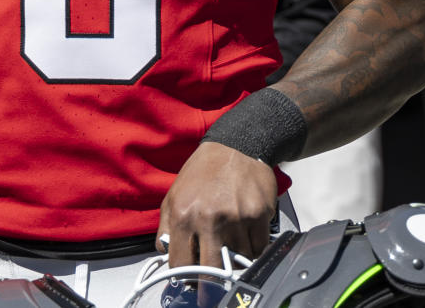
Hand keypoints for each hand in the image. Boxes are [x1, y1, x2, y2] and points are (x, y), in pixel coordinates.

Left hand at [158, 141, 276, 267]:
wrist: (236, 146)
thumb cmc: (202, 172)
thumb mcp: (173, 195)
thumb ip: (166, 227)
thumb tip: (165, 253)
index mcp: (183, 214)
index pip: (181, 265)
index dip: (186, 277)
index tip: (192, 278)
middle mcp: (209, 218)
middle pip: (212, 270)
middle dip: (212, 277)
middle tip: (215, 272)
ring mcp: (236, 218)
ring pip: (238, 261)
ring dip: (236, 259)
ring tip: (231, 243)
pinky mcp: (259, 215)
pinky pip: (258, 248)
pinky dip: (253, 248)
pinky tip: (246, 235)